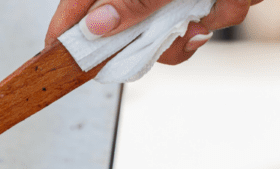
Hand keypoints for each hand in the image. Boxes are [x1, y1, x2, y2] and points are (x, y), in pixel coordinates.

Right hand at [45, 0, 263, 64]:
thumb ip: (132, 0)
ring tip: (218, 0)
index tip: (58, 52)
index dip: (67, 27)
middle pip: (125, 25)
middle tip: (176, 33)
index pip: (81, 0)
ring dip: (201, 22)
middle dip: (157, 37)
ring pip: (169, 30)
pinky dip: (222, 11)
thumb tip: (95, 26)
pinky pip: (201, 20)